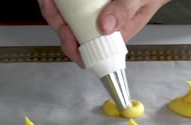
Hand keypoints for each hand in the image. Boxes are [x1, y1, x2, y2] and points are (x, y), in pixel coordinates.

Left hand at [38, 0, 168, 66]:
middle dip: (57, 24)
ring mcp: (92, 16)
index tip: (67, 33)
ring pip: (66, 21)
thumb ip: (126, 12)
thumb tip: (105, 27)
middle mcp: (100, 28)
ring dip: (54, 12)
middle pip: (71, 36)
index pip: (87, 54)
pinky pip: (69, 8)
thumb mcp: (141, 0)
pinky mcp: (87, 5)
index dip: (72, 48)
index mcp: (112, 36)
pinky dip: (59, 3)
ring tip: (48, 1)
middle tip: (52, 7)